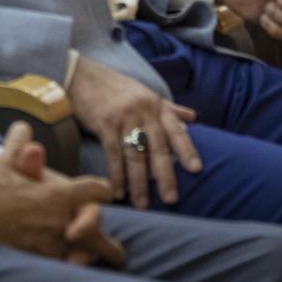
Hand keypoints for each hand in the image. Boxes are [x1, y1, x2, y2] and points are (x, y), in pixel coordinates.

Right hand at [0, 121, 125, 263]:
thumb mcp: (4, 160)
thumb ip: (18, 142)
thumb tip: (22, 127)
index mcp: (58, 193)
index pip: (97, 189)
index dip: (102, 189)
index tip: (105, 191)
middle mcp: (60, 218)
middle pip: (97, 226)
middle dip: (107, 236)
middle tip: (117, 250)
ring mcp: (52, 240)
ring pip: (85, 251)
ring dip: (94, 254)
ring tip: (104, 260)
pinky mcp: (39, 257)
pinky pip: (65, 265)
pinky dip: (72, 266)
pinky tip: (77, 267)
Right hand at [67, 56, 199, 207]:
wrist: (84, 77)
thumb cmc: (117, 89)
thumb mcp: (146, 95)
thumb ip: (169, 108)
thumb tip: (193, 117)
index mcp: (156, 106)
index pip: (176, 130)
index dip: (187, 149)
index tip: (196, 170)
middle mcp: (143, 110)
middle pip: (158, 147)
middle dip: (165, 175)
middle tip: (171, 199)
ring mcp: (124, 117)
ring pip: (135, 154)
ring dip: (138, 183)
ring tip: (142, 205)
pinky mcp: (104, 123)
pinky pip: (112, 154)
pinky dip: (116, 175)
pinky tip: (118, 193)